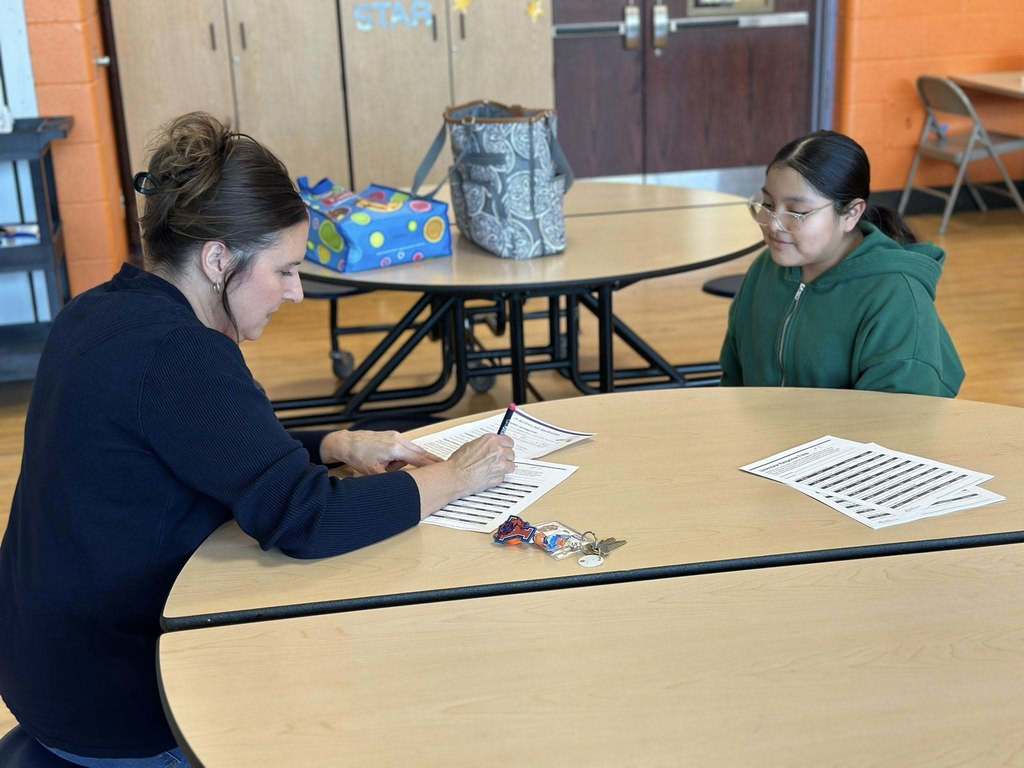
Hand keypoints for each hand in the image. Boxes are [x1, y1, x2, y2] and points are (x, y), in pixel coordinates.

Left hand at [321, 430, 440, 474]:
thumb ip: (391, 479)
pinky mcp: (391, 435)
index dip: (433, 465)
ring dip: (408, 460)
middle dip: (428, 460)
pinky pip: (402, 446)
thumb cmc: (358, 456)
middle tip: (441, 466)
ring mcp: (395, 436)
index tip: (444, 468)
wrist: (346, 443)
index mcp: (396, 449)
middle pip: (420, 452)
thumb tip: (402, 485)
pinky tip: (388, 460)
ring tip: (387, 466)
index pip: (420, 459)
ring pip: (410, 450)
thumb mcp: (374, 473)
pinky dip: (402, 454)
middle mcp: (398, 439)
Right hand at [447, 434, 515, 496]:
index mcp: (491, 440)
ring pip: (511, 465)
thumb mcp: (471, 445)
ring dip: (504, 467)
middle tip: (497, 459)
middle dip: (505, 456)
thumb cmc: (459, 463)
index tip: (505, 447)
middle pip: (511, 453)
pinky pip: (504, 476)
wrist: (456, 477)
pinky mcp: (499, 477)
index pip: (509, 441)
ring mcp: (500, 465)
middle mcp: (498, 451)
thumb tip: (491, 445)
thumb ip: (486, 444)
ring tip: (494, 468)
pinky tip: (489, 474)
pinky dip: (498, 476)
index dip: (506, 445)